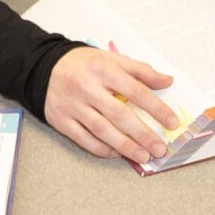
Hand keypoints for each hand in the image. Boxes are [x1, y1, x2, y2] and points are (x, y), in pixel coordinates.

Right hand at [43, 47, 178, 164]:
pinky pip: (83, 139)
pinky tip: (116, 153)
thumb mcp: (111, 59)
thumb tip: (167, 81)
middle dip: (143, 134)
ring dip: (125, 146)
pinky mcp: (61, 120)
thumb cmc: (83, 65)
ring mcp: (73, 106)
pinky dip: (101, 149)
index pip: (136, 91)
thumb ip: (140, 70)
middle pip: (120, 114)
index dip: (156, 108)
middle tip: (160, 149)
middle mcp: (88, 88)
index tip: (172, 123)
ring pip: (102, 130)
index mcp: (103, 69)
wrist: (43, 68)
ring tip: (143, 156)